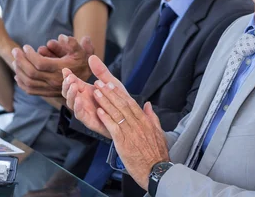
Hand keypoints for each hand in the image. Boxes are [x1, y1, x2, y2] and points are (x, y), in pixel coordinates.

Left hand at [12, 35, 93, 96]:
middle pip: (31, 73)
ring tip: (15, 60)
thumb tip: (61, 37)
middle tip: (16, 50)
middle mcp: (54, 81)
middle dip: (21, 60)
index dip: (30, 55)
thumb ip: (72, 43)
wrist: (84, 80)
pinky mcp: (46, 93)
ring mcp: (49, 88)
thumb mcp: (80, 50)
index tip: (26, 46)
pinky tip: (17, 75)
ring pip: (28, 82)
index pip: (40, 63)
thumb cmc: (81, 62)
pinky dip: (21, 83)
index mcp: (61, 69)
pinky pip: (30, 90)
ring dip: (19, 71)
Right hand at [62, 55, 126, 138]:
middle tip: (70, 78)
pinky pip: (80, 114)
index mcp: (86, 90)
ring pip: (71, 103)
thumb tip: (91, 56)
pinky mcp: (89, 120)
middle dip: (67, 85)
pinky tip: (79, 99)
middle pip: (69, 92)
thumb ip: (101, 71)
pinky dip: (77, 107)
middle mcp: (82, 100)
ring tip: (73, 86)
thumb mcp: (110, 82)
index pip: (72, 82)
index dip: (68, 77)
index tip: (66, 70)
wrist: (128, 117)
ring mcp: (84, 110)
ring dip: (70, 94)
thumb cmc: (118, 99)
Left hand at [91, 56, 168, 189]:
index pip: (130, 103)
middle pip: (121, 105)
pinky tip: (99, 111)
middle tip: (99, 83)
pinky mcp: (123, 142)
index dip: (119, 93)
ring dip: (105, 102)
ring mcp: (130, 133)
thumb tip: (148, 105)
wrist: (157, 170)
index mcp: (145, 121)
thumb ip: (152, 118)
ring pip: (116, 113)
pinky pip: (113, 127)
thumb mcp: (159, 133)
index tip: (111, 85)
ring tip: (96, 93)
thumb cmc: (158, 154)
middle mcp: (137, 124)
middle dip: (109, 93)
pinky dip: (106, 118)